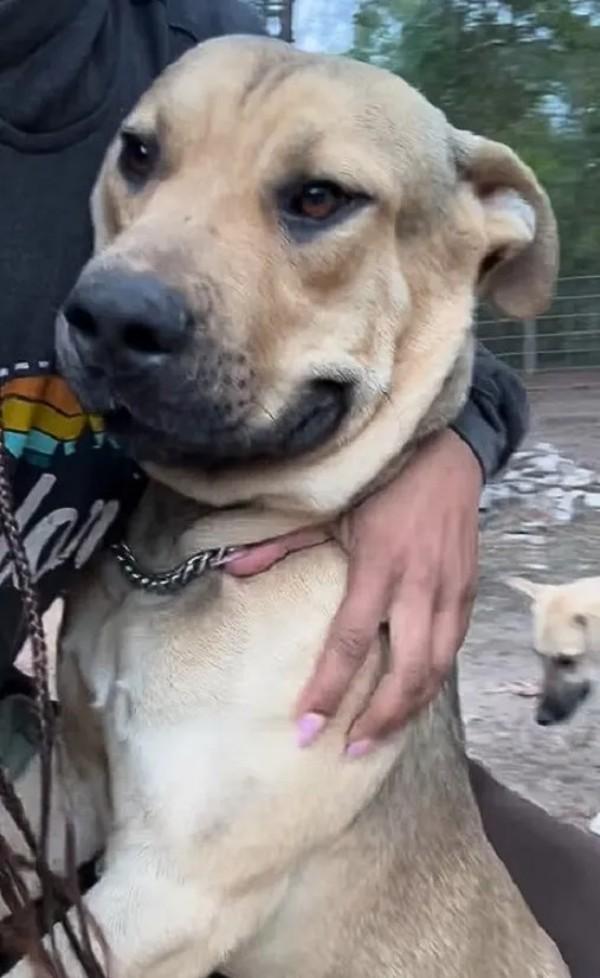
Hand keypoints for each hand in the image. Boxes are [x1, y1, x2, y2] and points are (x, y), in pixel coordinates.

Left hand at [226, 429, 481, 753]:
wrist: (448, 453)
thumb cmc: (383, 479)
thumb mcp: (329, 507)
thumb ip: (281, 542)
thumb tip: (231, 568)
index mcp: (379, 565)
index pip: (352, 641)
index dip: (330, 688)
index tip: (307, 725)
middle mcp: (420, 585)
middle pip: (406, 671)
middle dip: (379, 719)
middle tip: (349, 750)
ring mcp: (451, 591)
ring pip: (437, 669)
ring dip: (409, 710)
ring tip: (379, 738)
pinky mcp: (469, 591)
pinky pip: (454, 649)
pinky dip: (433, 681)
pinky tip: (412, 698)